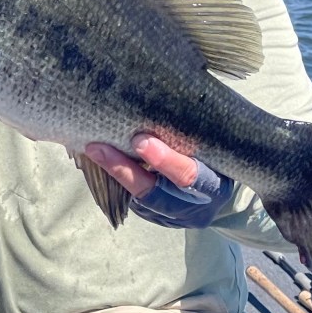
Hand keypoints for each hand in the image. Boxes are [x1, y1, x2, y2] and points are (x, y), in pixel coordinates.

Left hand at [85, 134, 232, 228]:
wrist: (219, 193)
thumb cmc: (215, 156)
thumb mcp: (213, 146)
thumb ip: (193, 132)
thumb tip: (160, 95)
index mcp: (212, 185)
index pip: (187, 175)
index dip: (163, 160)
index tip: (139, 140)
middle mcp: (191, 206)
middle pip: (152, 192)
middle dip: (123, 170)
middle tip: (99, 147)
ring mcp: (171, 216)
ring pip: (137, 198)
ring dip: (113, 174)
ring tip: (93, 150)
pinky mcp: (155, 217)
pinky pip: (131, 200)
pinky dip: (115, 179)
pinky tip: (101, 159)